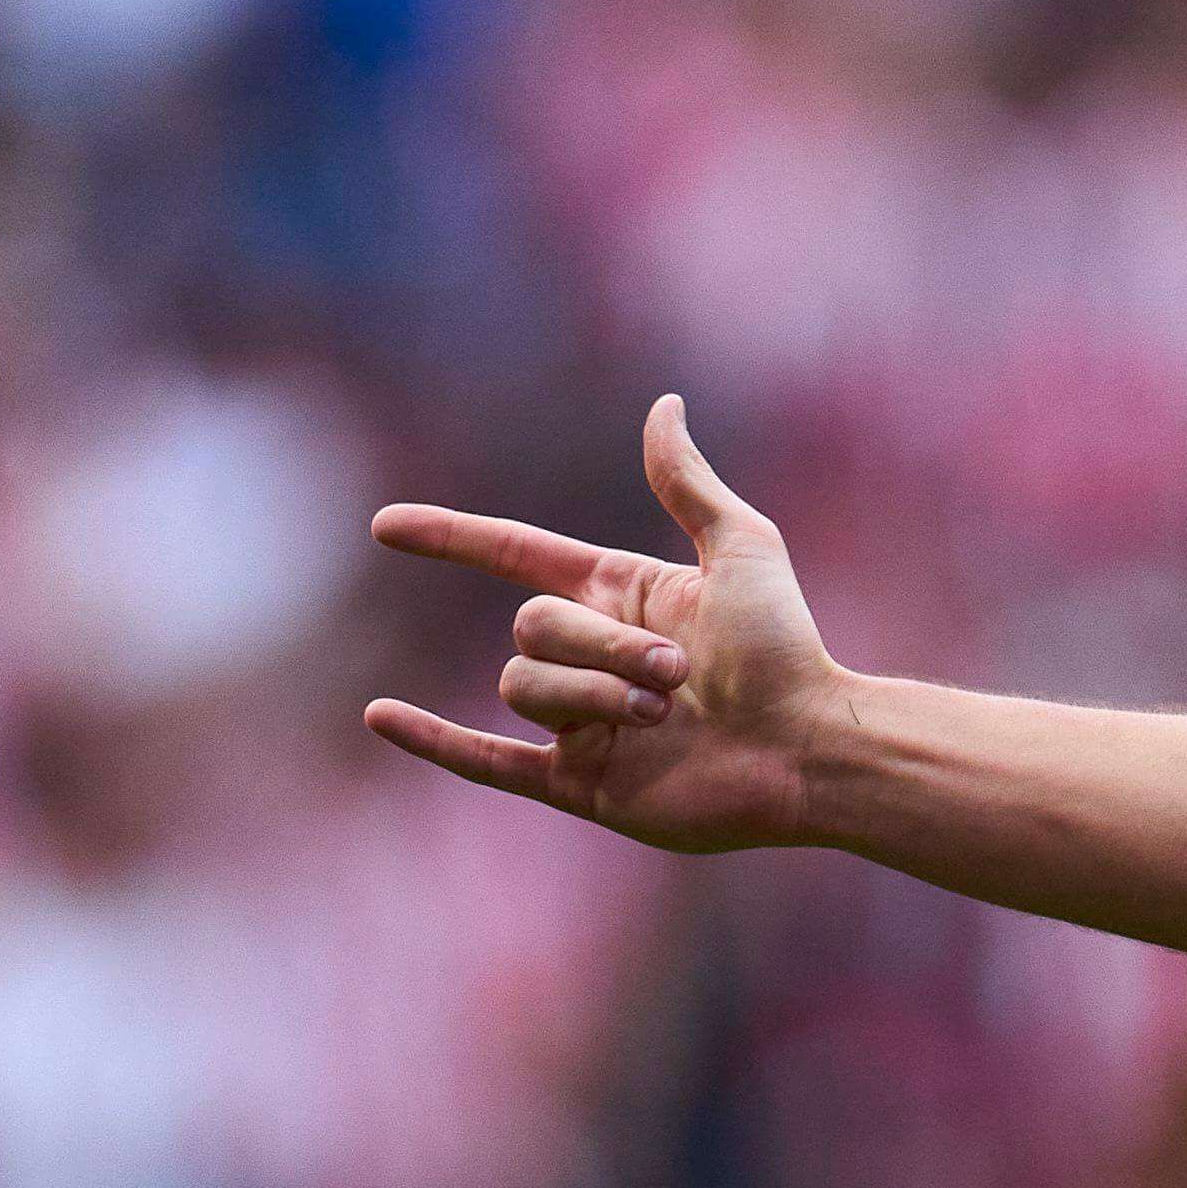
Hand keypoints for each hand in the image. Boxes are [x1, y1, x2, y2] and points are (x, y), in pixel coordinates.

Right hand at [366, 395, 845, 851]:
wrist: (806, 749)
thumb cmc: (787, 649)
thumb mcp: (741, 549)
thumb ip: (688, 484)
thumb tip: (663, 405)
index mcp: (622, 596)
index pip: (515, 556)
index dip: (452, 538)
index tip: (385, 527)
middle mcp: (592, 655)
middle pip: (532, 628)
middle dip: (600, 646)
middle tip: (679, 671)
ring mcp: (580, 721)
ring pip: (524, 687)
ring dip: (591, 694)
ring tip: (666, 713)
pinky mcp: (578, 782)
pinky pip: (486, 761)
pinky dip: (432, 740)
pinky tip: (380, 716)